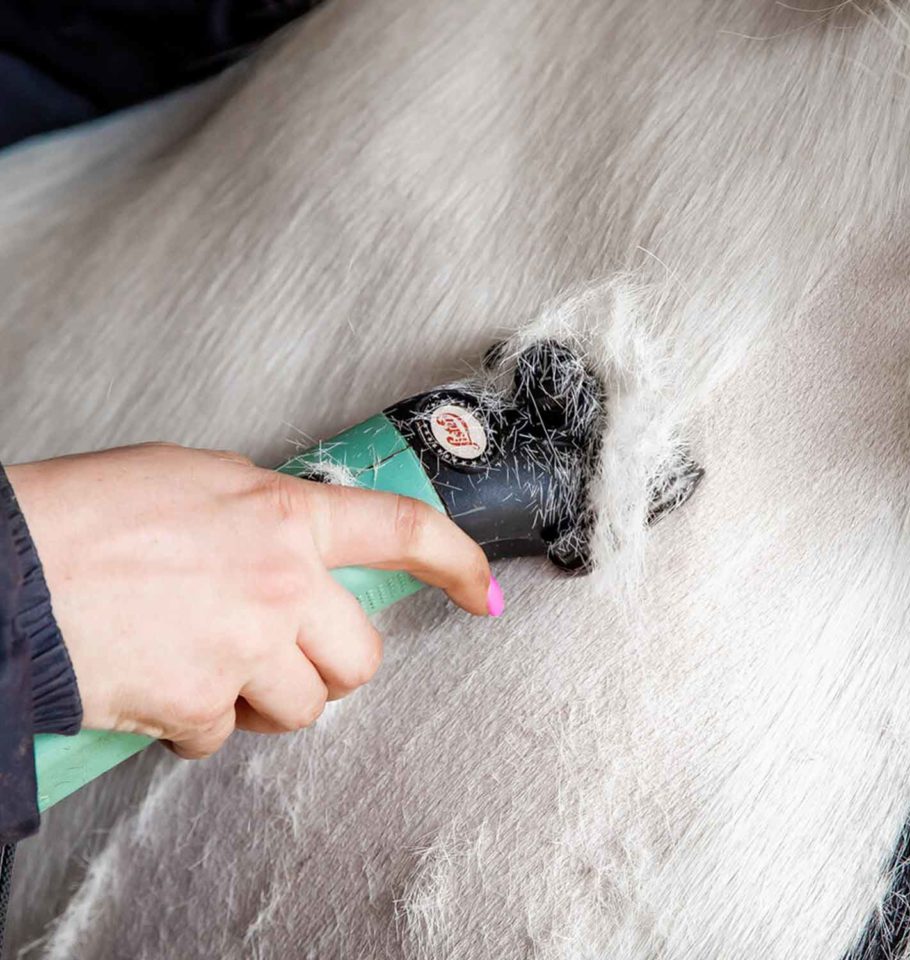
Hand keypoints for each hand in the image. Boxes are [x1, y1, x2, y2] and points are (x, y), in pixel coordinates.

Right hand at [7, 443, 494, 757]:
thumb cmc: (87, 514)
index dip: (455, 559)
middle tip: (286, 651)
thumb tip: (292, 542)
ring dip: (267, 697)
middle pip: (360, 658)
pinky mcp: (201, 707)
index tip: (477, 587)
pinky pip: (224, 736)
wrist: (9, 568)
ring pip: (304, 706)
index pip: (400, 530)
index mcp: (283, 516)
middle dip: (329, 663)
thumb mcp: (196, 483)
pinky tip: (163, 684)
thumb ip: (263, 515)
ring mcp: (246, 650)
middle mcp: (280, 583)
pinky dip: (200, 722)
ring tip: (212, 664)